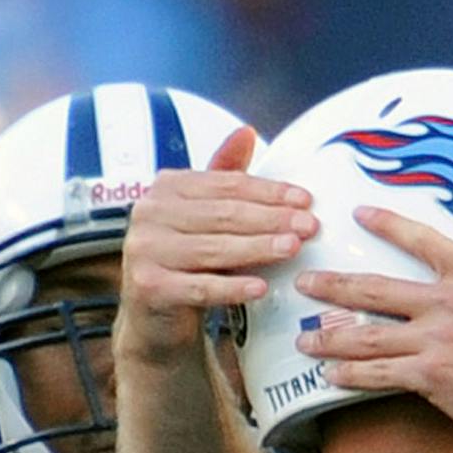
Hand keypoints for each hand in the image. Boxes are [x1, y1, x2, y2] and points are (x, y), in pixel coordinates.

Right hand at [114, 127, 315, 368]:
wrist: (153, 319)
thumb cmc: (184, 264)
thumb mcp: (202, 217)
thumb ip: (222, 178)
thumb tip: (247, 132)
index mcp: (165, 188)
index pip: (226, 185)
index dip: (268, 192)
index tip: (304, 200)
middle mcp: (149, 214)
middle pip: (223, 214)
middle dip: (271, 219)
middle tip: (308, 226)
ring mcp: (145, 250)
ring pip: (215, 248)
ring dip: (259, 248)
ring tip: (293, 248)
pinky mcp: (149, 287)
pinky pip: (201, 287)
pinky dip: (233, 287)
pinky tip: (261, 287)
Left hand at [294, 202, 452, 452]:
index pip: (421, 240)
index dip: (387, 224)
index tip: (358, 214)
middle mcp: (447, 302)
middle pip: (376, 289)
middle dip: (333, 285)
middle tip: (303, 282)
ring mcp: (436, 340)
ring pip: (370, 336)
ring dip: (332, 337)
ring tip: (304, 339)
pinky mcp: (432, 377)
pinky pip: (382, 374)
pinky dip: (353, 375)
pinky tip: (331, 375)